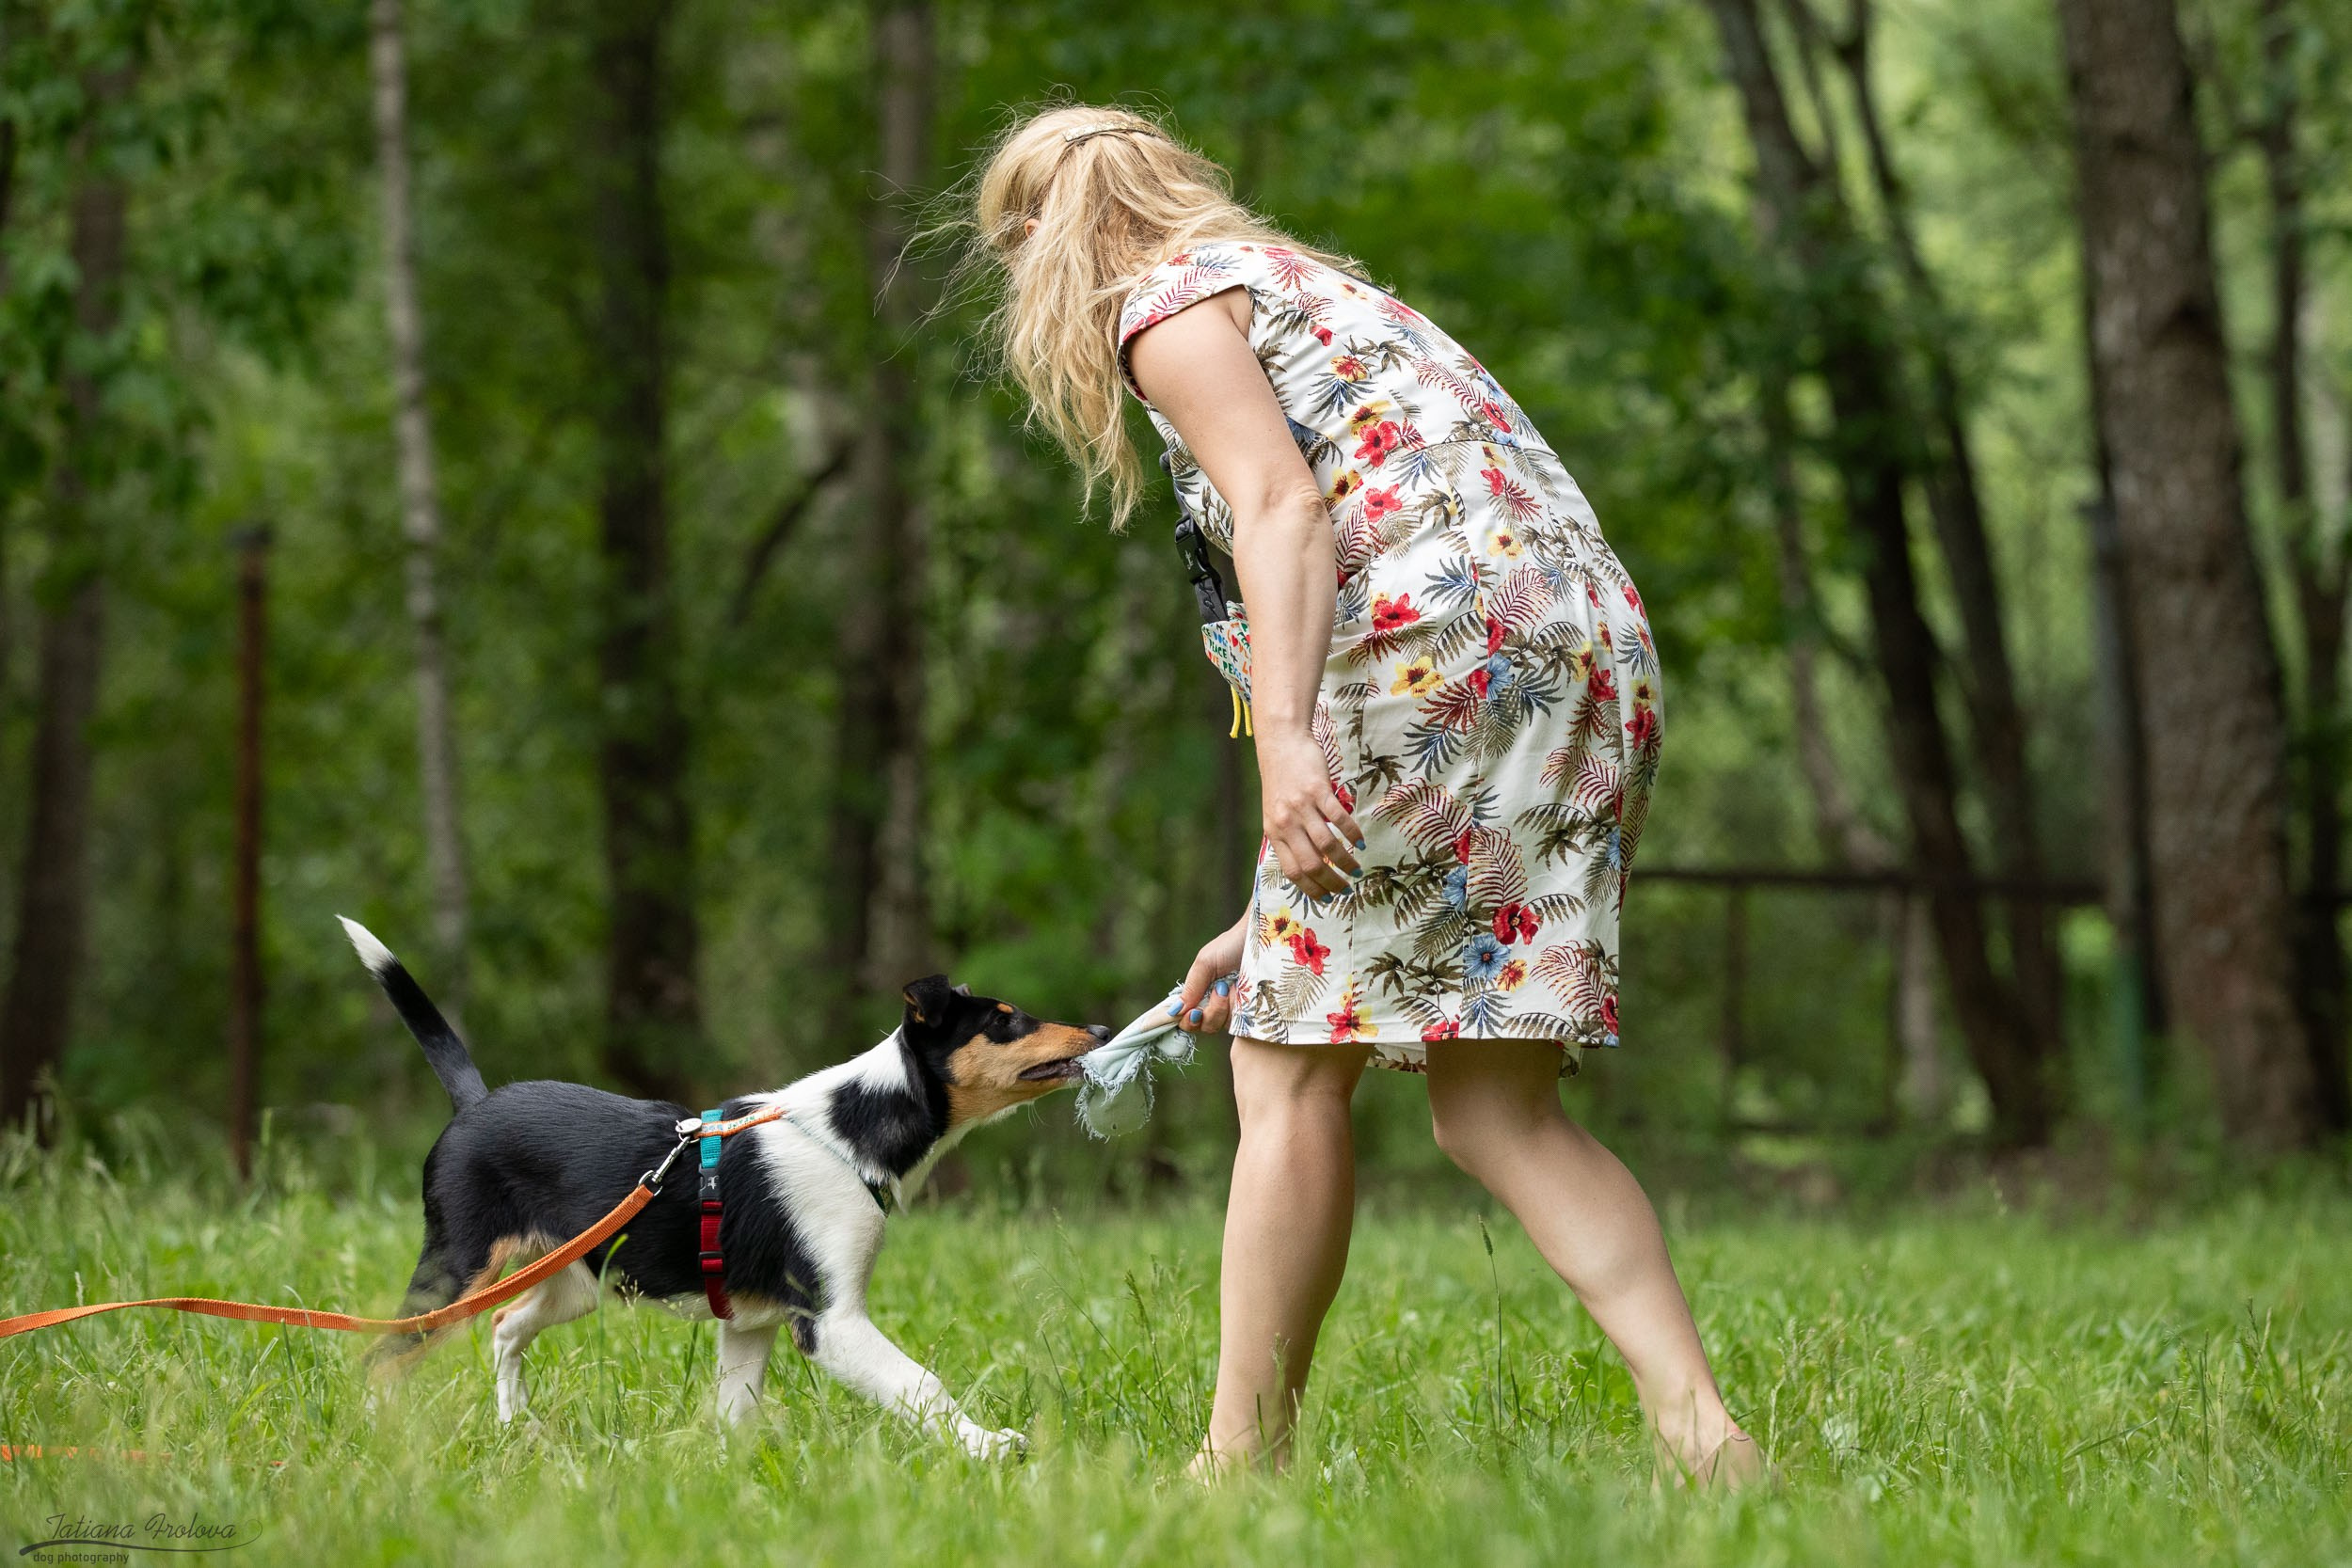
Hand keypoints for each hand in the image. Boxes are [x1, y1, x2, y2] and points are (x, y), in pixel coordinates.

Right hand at [1172, 914, 1246, 1033]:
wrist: (1260, 938)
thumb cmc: (1230, 946)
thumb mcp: (1205, 963)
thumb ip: (1191, 988)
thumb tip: (1173, 1012)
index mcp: (1201, 993)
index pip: (1188, 1019)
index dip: (1188, 1021)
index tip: (1194, 1013)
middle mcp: (1216, 1004)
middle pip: (1205, 1027)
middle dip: (1210, 1013)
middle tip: (1219, 990)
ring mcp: (1235, 1009)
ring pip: (1222, 1026)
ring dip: (1225, 1007)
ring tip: (1232, 986)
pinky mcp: (1252, 1011)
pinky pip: (1241, 1022)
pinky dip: (1239, 1008)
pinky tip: (1244, 992)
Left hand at [1256, 731, 1363, 900]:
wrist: (1281, 744)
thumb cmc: (1281, 780)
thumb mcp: (1276, 812)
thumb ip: (1288, 836)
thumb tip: (1307, 864)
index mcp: (1274, 832)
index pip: (1292, 871)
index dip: (1311, 888)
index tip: (1327, 899)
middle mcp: (1286, 822)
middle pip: (1311, 863)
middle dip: (1331, 882)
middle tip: (1346, 889)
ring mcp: (1302, 806)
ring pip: (1327, 845)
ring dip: (1345, 861)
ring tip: (1356, 869)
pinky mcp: (1318, 790)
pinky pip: (1339, 818)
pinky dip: (1352, 833)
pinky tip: (1361, 841)